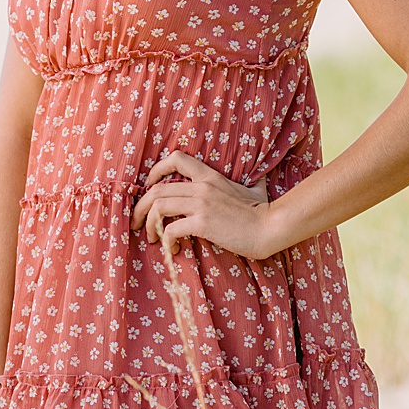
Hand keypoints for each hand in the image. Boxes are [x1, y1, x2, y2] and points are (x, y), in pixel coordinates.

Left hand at [131, 152, 280, 259]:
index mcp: (210, 176)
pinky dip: (166, 241)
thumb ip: (249, 183)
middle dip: (140, 207)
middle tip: (137, 223)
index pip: (175, 158)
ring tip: (151, 239)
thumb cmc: (263, 212)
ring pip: (158, 207)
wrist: (271, 227)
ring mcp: (202, 204)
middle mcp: (202, 186)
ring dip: (148, 224)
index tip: (149, 189)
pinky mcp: (203, 223)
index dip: (155, 171)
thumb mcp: (253, 190)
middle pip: (156, 189)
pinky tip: (173, 250)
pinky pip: (171, 229)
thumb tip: (259, 180)